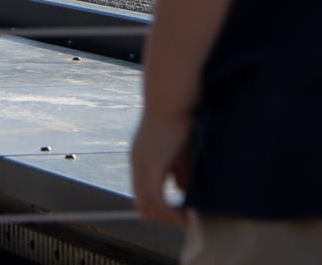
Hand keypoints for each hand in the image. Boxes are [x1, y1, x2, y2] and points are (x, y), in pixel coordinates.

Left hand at [130, 109, 191, 226]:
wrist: (172, 100)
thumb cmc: (178, 120)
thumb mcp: (179, 152)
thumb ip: (179, 171)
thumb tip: (182, 191)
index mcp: (142, 158)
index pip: (142, 192)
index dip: (156, 208)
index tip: (175, 215)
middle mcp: (137, 163)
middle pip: (142, 201)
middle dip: (162, 216)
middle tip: (182, 221)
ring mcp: (142, 165)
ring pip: (147, 203)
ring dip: (166, 217)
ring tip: (184, 220)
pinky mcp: (151, 166)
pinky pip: (155, 198)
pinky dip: (167, 212)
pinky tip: (182, 215)